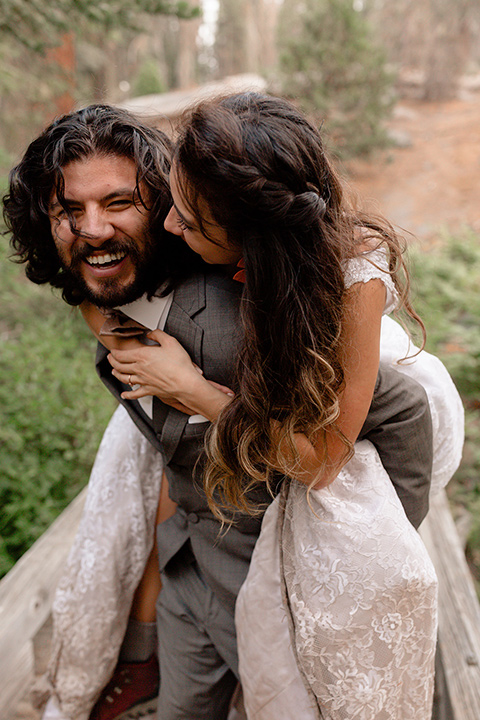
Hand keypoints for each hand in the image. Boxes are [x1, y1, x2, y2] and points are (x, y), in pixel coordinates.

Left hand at [108, 329, 233, 419]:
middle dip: (112, 361)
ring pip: (124, 378)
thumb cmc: (179, 363)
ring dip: (117, 374)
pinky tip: (124, 395)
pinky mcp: (149, 390)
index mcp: (142, 356)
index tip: (112, 350)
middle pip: (119, 366)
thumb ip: (158, 335)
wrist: (185, 383)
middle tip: (110, 358)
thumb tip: (151, 333)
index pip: (121, 355)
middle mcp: (139, 369)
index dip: (114, 352)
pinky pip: (135, 393)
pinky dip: (127, 394)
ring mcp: (143, 381)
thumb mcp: (171, 342)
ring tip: (113, 372)